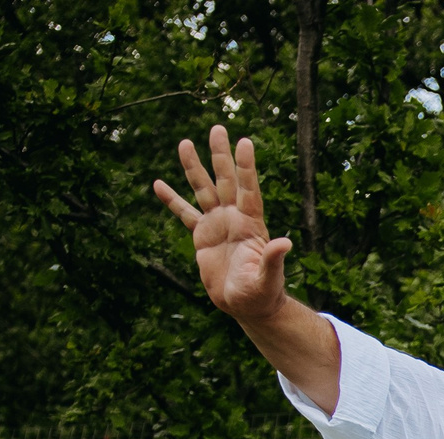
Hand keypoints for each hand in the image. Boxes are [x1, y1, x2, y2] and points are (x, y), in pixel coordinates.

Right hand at [153, 126, 292, 323]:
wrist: (246, 305)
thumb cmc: (262, 294)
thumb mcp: (268, 279)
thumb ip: (273, 260)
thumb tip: (285, 243)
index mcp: (251, 225)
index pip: (249, 190)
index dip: (247, 168)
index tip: (245, 142)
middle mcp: (234, 218)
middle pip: (226, 181)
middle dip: (221, 156)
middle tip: (218, 128)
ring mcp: (217, 224)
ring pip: (203, 190)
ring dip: (194, 167)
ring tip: (184, 142)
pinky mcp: (202, 236)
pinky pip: (184, 213)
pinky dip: (172, 200)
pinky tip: (158, 184)